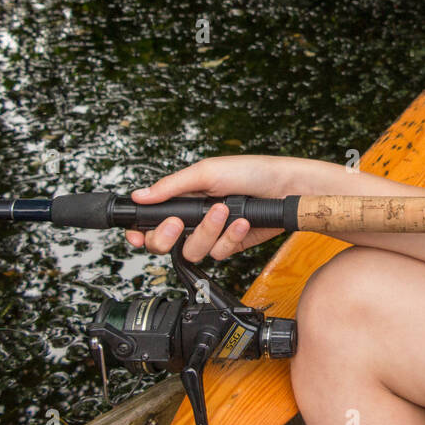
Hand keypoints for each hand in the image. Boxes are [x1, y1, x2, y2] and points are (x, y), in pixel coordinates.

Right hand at [126, 155, 309, 261]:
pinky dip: (231, 237)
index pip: (151, 220)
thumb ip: (172, 187)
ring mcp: (212, 233)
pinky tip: (242, 222)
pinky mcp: (231, 244)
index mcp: (184, 197)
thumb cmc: (251, 172)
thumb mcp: (207, 172)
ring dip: (209, 231)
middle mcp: (195, 218)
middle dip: (168, 236)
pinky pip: (219, 253)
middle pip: (164, 243)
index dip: (140, 231)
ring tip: (224, 211)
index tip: (138, 235)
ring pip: (193, 250)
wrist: (286, 188)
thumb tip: (139, 196)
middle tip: (179, 223)